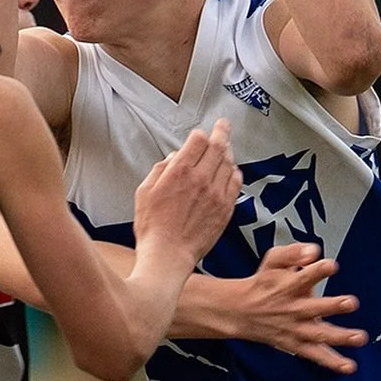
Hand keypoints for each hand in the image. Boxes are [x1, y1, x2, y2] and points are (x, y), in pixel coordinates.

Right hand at [134, 118, 240, 262]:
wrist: (168, 255)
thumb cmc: (153, 228)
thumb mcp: (145, 191)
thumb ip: (161, 170)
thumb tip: (174, 158)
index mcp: (180, 171)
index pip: (198, 140)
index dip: (199, 134)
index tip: (199, 135)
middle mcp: (201, 179)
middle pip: (218, 146)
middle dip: (221, 132)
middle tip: (223, 125)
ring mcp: (216, 194)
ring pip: (229, 163)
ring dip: (228, 152)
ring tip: (226, 147)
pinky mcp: (225, 209)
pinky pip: (236, 184)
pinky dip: (235, 173)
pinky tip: (232, 171)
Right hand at [226, 244, 365, 372]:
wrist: (241, 311)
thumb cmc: (263, 283)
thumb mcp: (273, 260)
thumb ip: (293, 253)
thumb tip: (313, 251)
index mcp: (288, 287)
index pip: (303, 277)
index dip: (318, 271)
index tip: (331, 265)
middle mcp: (293, 309)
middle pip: (313, 308)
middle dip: (332, 306)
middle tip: (350, 302)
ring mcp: (296, 329)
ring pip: (318, 335)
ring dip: (339, 337)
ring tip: (359, 337)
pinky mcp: (297, 345)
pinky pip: (315, 355)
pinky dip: (331, 362)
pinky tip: (348, 366)